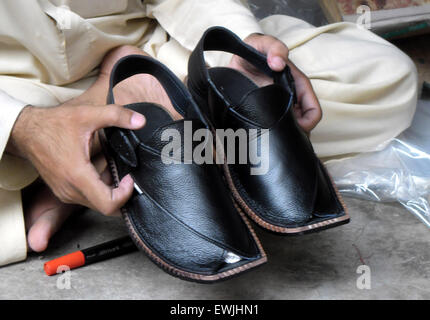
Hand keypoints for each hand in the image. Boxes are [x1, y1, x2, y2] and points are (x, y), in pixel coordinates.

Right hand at [8, 102, 145, 215]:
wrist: (26, 131)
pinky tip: (104, 173)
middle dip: (122, 195)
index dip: (126, 195)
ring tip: (118, 174)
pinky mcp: (64, 192)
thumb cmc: (53, 124)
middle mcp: (70, 190)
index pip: (108, 204)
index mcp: (77, 175)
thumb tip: (140, 121)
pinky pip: (88, 199)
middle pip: (105, 208)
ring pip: (97, 205)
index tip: (130, 177)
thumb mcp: (87, 115)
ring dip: (111, 193)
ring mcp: (65, 193)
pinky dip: (100, 191)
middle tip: (128, 177)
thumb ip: (116, 116)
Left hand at [229, 33, 321, 132]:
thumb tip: (279, 63)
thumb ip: (272, 46)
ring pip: (289, 130)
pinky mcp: (266, 114)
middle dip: (295, 133)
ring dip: (283, 135)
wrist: (233, 63)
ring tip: (268, 137)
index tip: (291, 127)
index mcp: (297, 85)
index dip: (307, 123)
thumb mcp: (260, 43)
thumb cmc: (252, 51)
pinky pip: (274, 130)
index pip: (313, 111)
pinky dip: (271, 135)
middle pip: (303, 125)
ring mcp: (279, 107)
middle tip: (277, 136)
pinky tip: (260, 136)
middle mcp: (291, 99)